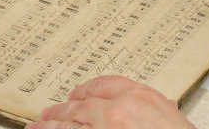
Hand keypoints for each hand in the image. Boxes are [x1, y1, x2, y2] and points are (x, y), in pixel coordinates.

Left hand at [26, 76, 195, 128]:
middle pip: (83, 103)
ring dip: (52, 125)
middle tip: (49, 113)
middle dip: (63, 108)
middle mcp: (119, 109)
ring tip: (37, 127)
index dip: (87, 89)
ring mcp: (105, 128)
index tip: (77, 94)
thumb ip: (155, 109)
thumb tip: (151, 111)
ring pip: (71, 123)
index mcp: (140, 96)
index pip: (106, 84)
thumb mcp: (171, 118)